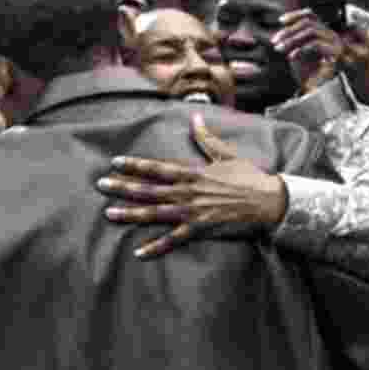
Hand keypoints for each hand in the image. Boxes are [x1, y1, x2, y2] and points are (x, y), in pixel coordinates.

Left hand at [96, 112, 287, 257]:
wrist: (268, 201)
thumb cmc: (248, 177)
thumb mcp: (225, 154)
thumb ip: (206, 137)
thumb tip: (195, 117)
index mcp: (192, 173)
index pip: (156, 168)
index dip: (134, 165)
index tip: (115, 162)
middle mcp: (188, 191)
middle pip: (148, 189)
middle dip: (123, 187)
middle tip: (100, 185)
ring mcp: (192, 211)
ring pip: (155, 213)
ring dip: (131, 214)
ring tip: (109, 214)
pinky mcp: (200, 229)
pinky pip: (174, 240)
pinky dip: (156, 247)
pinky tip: (139, 252)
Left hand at [271, 8, 342, 93]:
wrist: (317, 94)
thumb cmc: (307, 75)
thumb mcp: (296, 52)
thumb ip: (293, 38)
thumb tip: (284, 26)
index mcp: (322, 33)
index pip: (310, 15)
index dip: (295, 15)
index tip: (280, 21)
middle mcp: (331, 36)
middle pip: (308, 23)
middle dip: (288, 31)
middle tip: (275, 42)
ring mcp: (335, 44)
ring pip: (311, 31)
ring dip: (291, 39)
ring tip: (279, 49)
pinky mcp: (336, 54)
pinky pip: (316, 44)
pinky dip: (301, 49)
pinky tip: (291, 57)